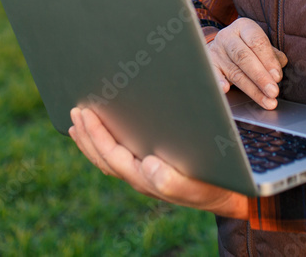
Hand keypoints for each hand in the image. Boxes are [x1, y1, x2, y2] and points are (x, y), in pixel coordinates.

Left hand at [68, 107, 248, 217]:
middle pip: (103, 156)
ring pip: (107, 157)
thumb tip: (148, 166)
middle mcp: (139, 177)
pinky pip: (117, 157)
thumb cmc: (216, 184)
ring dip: (90, 138)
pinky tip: (98, 133)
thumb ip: (172, 180)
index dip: (96, 134)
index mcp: (146, 178)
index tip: (85, 113)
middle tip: (76, 110)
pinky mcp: (149, 168)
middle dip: (87, 133)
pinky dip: (102, 144)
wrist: (229, 194)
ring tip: (78, 120)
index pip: (112, 155)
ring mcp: (142, 174)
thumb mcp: (197, 184)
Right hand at [206, 18, 287, 109]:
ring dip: (252, 89)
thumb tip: (278, 71)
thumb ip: (272, 56)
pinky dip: (219, 82)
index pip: (257, 42)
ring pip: (234, 72)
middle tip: (273, 91)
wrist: (221, 47)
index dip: (268, 60)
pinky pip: (214, 75)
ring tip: (267, 101)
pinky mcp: (209, 65)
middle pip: (244, 57)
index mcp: (244, 27)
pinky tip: (225, 89)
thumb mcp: (260, 46)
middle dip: (260, 77)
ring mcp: (216, 51)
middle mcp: (228, 37)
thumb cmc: (247, 47)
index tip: (277, 77)